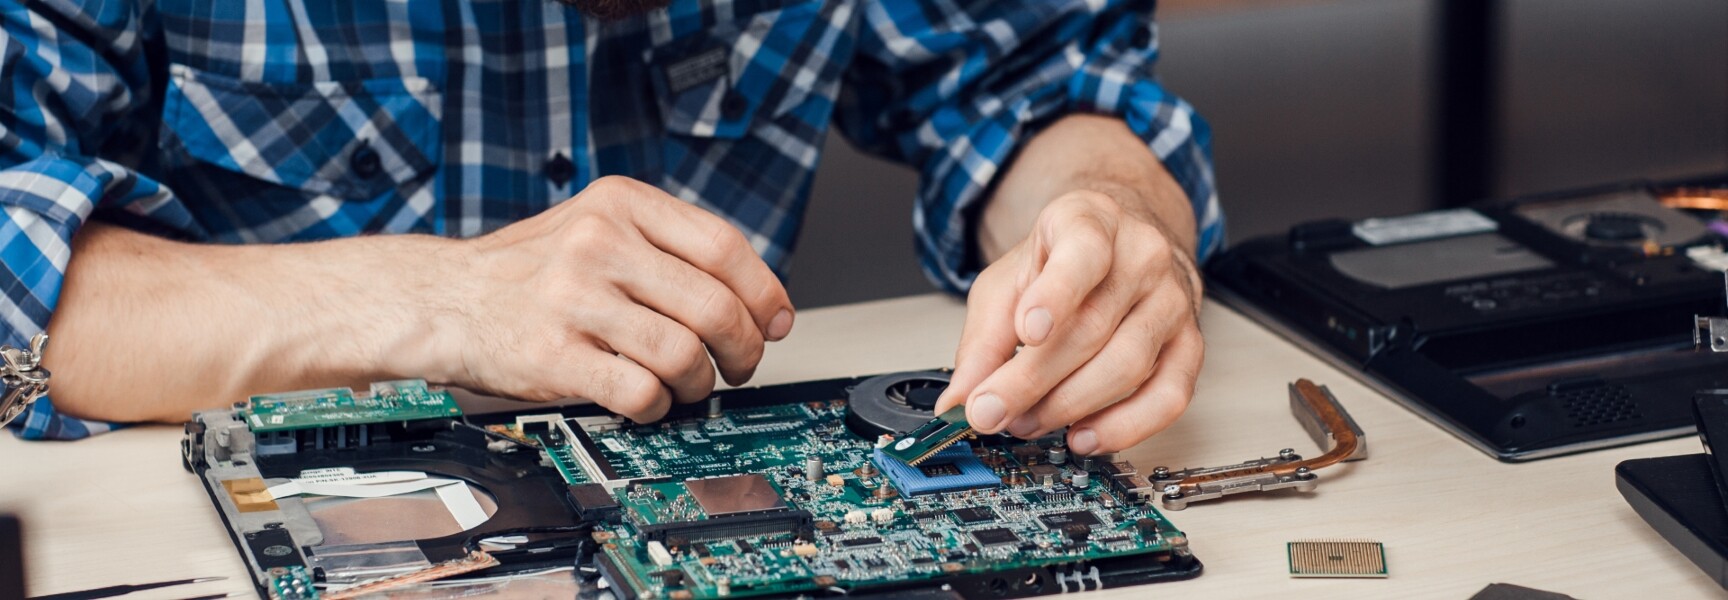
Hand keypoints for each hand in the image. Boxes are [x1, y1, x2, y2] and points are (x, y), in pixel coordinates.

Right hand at [431, 176, 793, 421]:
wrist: (442, 298)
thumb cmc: (531, 271)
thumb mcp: (598, 226)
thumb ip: (667, 248)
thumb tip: (756, 300)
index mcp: (621, 204)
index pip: (725, 247)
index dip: (765, 294)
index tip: (777, 323)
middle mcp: (600, 244)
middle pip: (715, 306)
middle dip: (744, 349)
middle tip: (740, 366)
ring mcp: (575, 299)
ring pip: (684, 354)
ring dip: (701, 383)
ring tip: (689, 385)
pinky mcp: (553, 356)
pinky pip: (641, 392)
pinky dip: (658, 406)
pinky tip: (648, 399)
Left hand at [934, 190, 1203, 454]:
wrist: (1119, 250)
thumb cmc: (1062, 264)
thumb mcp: (1007, 283)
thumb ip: (982, 340)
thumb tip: (959, 403)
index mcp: (1091, 221)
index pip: (1082, 254)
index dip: (1056, 295)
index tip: (1027, 331)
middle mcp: (1142, 256)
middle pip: (1093, 327)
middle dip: (1034, 380)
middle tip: (992, 411)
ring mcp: (1172, 301)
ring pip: (1128, 366)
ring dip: (1068, 406)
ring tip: (1025, 422)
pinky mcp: (1190, 346)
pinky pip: (1169, 397)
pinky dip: (1125, 427)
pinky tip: (1084, 437)